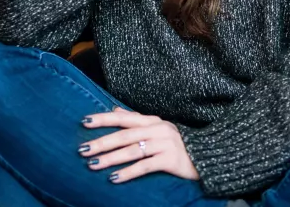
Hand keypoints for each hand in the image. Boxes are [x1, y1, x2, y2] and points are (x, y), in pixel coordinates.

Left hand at [78, 106, 199, 182]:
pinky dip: (128, 172)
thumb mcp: (158, 129)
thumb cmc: (178, 144)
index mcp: (153, 121)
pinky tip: (113, 178)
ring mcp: (165, 144)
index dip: (104, 119)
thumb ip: (136, 120)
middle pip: (125, 135)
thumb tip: (114, 110)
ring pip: (132, 150)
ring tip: (92, 165)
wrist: (207, 156)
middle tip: (82, 150)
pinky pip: (144, 166)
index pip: (124, 118)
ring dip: (110, 158)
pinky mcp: (170, 160)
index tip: (84, 122)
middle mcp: (159, 129)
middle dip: (102, 142)